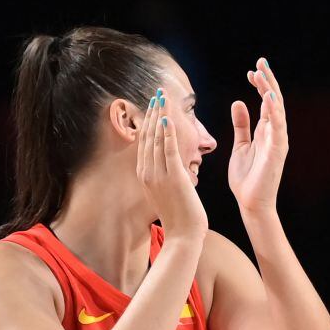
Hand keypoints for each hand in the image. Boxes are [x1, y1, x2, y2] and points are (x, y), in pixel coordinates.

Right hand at [136, 88, 207, 239]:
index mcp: (145, 176)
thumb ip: (165, 177)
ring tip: (162, 98)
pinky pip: (169, 151)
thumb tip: (171, 166)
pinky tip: (169, 118)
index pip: (145, 143)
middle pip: (148, 137)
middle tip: (157, 93)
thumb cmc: (180, 218)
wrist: (184, 236)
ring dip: (160, 116)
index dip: (148, 122)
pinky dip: (168, 133)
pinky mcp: (173, 178)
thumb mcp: (167, 193)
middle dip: (152, 113)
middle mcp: (148, 173)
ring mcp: (158, 176)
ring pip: (157, 140)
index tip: (153, 106)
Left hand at [229, 58, 287, 214]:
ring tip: (262, 72)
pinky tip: (268, 96)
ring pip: (276, 109)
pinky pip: (277, 127)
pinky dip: (274, 111)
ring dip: (269, 90)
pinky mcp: (277, 151)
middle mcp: (275, 133)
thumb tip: (239, 102)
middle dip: (267, 80)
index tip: (250, 71)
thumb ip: (241, 124)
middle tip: (260, 61)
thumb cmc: (246, 178)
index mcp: (266, 131)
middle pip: (274, 100)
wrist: (251, 202)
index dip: (260, 84)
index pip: (266, 102)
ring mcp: (278, 141)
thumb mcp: (240, 145)